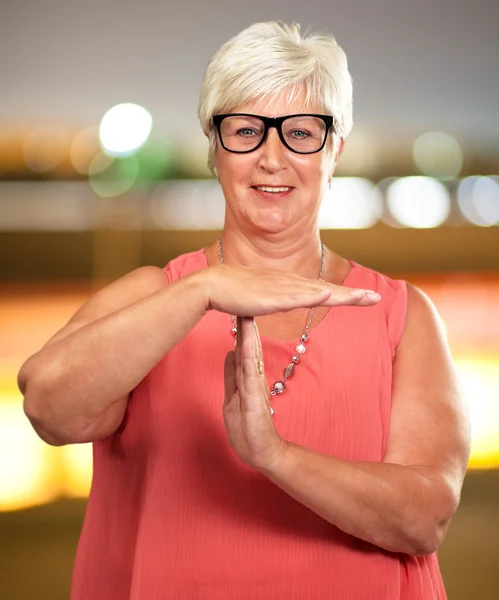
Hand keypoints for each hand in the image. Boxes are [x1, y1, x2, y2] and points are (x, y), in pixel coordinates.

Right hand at [201, 264, 379, 316]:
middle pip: (326, 290)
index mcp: (290, 286)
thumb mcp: (264, 298)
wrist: (213, 285)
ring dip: (340, 295)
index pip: (322, 291)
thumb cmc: (235, 293)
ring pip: (317, 293)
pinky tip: (326, 295)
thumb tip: (285, 304)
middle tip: (377, 298)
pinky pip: (294, 297)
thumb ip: (277, 300)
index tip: (365, 297)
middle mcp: (290, 284)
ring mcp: (281, 289)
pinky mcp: (269, 297)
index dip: (345, 294)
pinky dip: (311, 296)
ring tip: (362, 297)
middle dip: (353, 295)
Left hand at [222, 316, 286, 471]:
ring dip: (249, 338)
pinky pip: (250, 376)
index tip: (238, 309)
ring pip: (250, 358)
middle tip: (246, 302)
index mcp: (246, 378)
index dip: (240, 329)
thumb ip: (232, 375)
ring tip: (248, 317)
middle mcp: (252, 380)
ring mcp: (255, 389)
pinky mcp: (255, 400)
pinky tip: (245, 347)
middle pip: (248, 349)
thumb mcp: (233, 397)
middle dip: (246, 326)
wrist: (262, 452)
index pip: (242, 349)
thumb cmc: (248, 428)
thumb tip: (229, 352)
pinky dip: (248, 360)